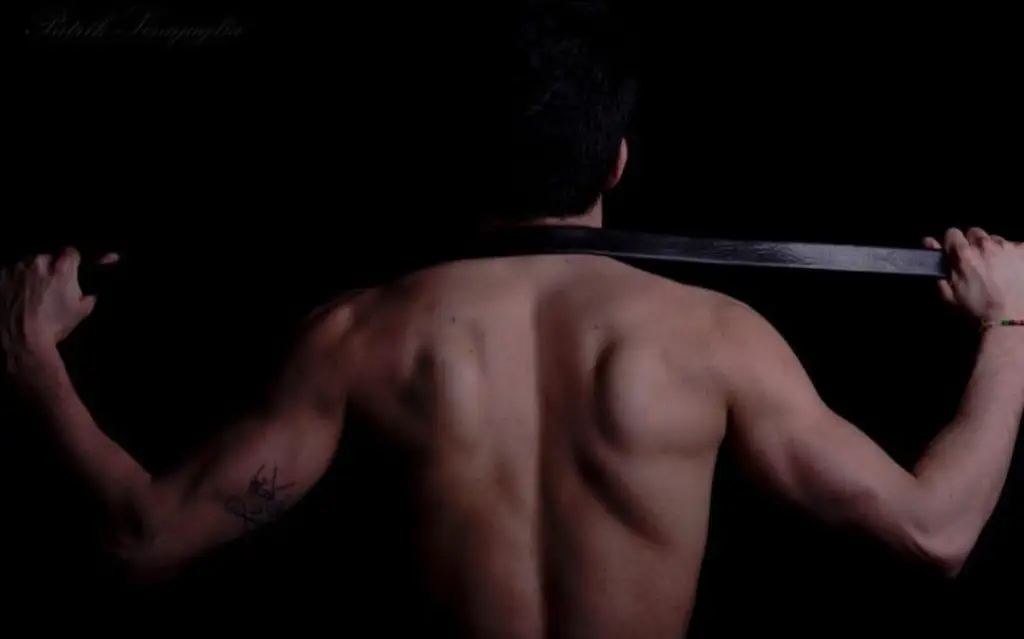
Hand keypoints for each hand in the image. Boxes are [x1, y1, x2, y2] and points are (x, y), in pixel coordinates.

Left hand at [0, 248, 118, 355]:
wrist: (22, 339)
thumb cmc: (53, 325)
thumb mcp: (82, 309)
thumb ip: (93, 287)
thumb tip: (105, 269)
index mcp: (62, 269)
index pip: (71, 253)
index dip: (72, 263)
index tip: (70, 272)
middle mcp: (39, 263)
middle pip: (48, 258)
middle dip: (50, 270)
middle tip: (51, 290)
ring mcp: (17, 269)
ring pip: (28, 265)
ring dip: (32, 275)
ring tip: (34, 297)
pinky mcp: (1, 276)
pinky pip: (11, 272)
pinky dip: (15, 281)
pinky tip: (20, 297)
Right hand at [923, 228, 1023, 320]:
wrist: (1011, 314)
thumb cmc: (978, 307)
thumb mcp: (950, 293)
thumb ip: (938, 266)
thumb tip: (929, 242)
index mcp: (963, 254)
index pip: (952, 233)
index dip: (953, 242)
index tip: (956, 251)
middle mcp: (984, 245)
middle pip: (974, 233)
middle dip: (973, 244)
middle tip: (976, 261)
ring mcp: (1006, 246)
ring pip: (995, 239)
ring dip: (993, 249)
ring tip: (996, 266)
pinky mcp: (1022, 250)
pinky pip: (1015, 245)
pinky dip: (1012, 253)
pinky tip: (1011, 267)